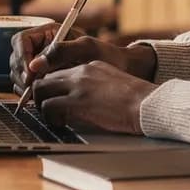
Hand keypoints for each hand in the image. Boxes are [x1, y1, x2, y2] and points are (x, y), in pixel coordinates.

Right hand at [9, 24, 153, 88]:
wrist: (120, 72)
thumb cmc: (107, 56)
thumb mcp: (86, 49)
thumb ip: (60, 51)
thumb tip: (35, 64)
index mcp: (48, 33)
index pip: (21, 40)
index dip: (21, 57)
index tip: (30, 74)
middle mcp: (41, 47)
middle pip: (16, 58)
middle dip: (20, 74)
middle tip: (31, 89)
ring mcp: (41, 63)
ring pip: (18, 73)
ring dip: (22, 85)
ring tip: (36, 95)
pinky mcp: (44, 79)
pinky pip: (27, 85)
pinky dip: (28, 92)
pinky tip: (40, 99)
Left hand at [32, 61, 155, 134]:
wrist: (148, 103)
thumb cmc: (138, 100)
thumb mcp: (113, 83)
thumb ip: (96, 85)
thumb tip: (84, 100)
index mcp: (91, 66)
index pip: (59, 71)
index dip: (52, 87)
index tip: (52, 98)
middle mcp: (81, 72)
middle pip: (45, 78)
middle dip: (41, 95)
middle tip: (47, 110)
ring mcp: (78, 85)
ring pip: (41, 90)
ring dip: (43, 106)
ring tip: (53, 118)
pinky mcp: (77, 101)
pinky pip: (49, 107)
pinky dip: (50, 117)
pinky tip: (60, 124)